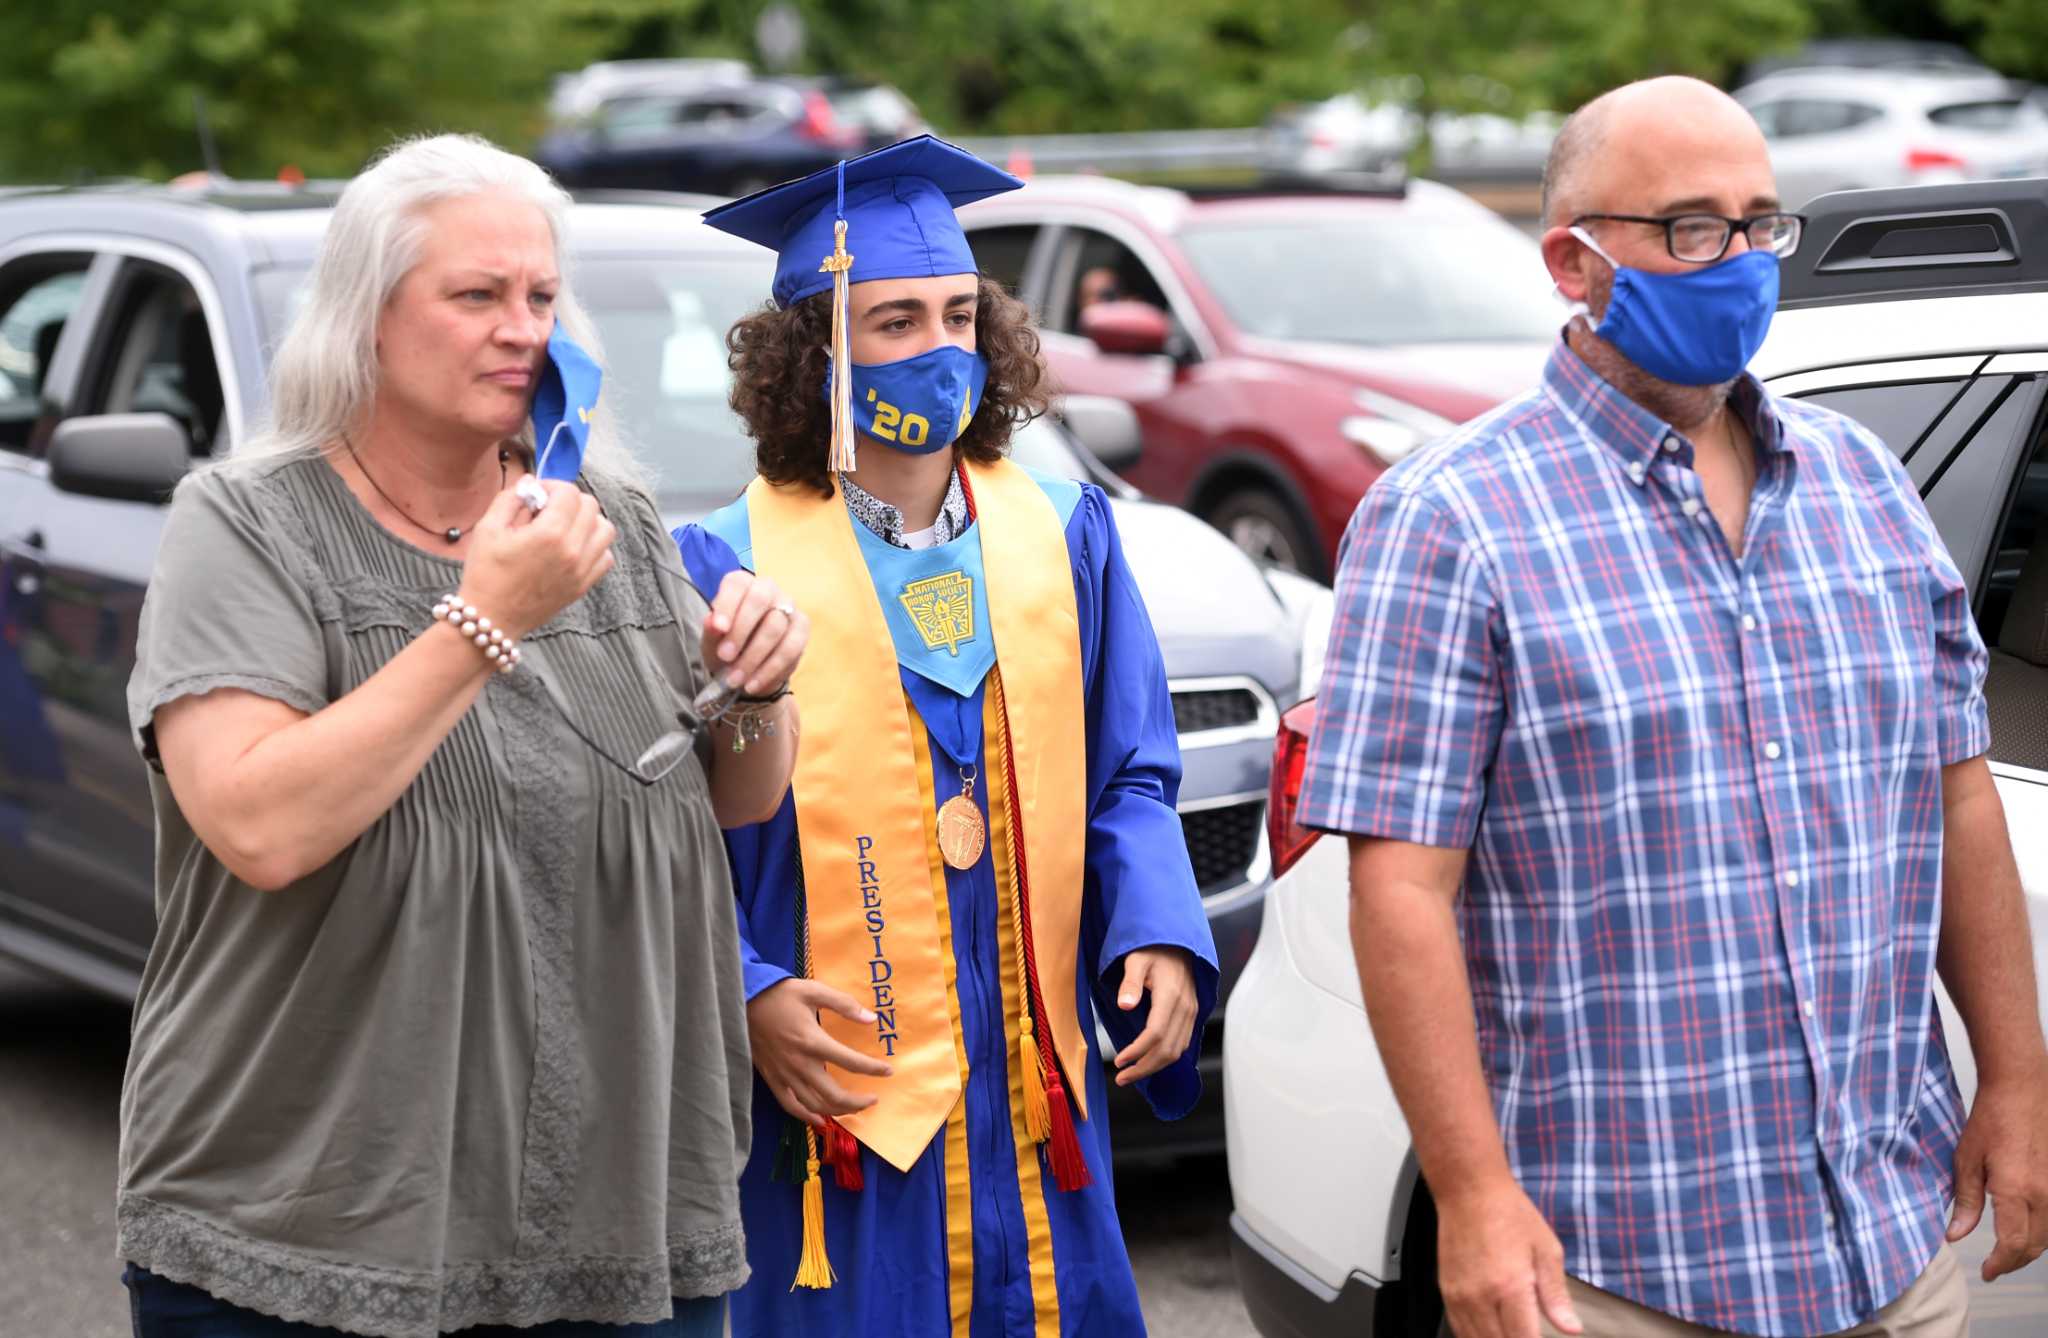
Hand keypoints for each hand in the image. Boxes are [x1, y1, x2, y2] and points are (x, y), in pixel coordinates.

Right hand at [459, 478, 614, 638]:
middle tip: (548, 509)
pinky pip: (605, 557)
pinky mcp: (583, 585)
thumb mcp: (487, 528)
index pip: (569, 493)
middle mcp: (573, 551)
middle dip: (570, 500)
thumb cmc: (485, 572)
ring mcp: (582, 570)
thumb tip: (531, 481)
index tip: (537, 494)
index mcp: (549, 534)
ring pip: (606, 530)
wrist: (490, 618)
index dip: (552, 486)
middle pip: (591, 506)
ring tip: (564, 526)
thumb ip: (511, 498)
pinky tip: (572, 547)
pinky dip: (595, 546)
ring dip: (588, 521)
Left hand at [702, 571, 807, 696]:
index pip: (736, 584)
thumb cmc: (726, 647)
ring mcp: (789, 607)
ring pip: (775, 627)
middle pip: (760, 600)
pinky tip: (753, 684)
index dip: (727, 604)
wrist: (747, 669)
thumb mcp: (712, 641)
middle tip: (725, 656)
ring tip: (735, 679)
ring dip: (753, 656)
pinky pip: (790, 648)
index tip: (718, 628)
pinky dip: (769, 669)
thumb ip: (711, 630)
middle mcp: (768, 589)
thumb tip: (713, 623)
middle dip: (741, 630)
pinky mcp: (802, 629)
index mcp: (742, 584)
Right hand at [748, 977, 892, 1127]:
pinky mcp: (773, 1080)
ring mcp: (785, 1075)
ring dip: (838, 1111)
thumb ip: (844, 1004)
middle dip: (858, 1102)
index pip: (850, 1062)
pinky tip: (821, 1121)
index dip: (873, 1069)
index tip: (888, 1071)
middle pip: (834, 1095)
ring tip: (854, 1108)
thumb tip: (871, 1019)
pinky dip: (808, 1117)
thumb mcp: (814, 990)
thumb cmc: (780, 995)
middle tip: (873, 1099)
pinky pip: (791, 1106)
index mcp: (813, 1041)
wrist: (743, 1002)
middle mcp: (800, 1064)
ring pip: (815, 1105)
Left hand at [1110, 946, 1198, 1085]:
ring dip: (1155, 1067)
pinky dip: (1167, 1057)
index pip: (1156, 1034)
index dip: (1137, 1052)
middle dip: (1144, 1068)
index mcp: (1171, 995)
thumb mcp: (1135, 959)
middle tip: (1122, 1078)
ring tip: (1132, 1074)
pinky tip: (1150, 1061)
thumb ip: (1130, 982)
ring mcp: (1192, 1012)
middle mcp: (1186, 1007)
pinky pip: (1183, 1043)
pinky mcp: (1193, 1015)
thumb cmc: (1152, 950)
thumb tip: (1125, 1005)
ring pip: (1177, 1051)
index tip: (1119, 1062)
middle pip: (1168, 1049)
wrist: (1178, 943)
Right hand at [1436, 1177, 1581, 1337]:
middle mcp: (1481, 1297)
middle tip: (1530, 1333)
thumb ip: (1556, 1295)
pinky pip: (1459, 1330)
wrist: (1468, 1189)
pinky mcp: (1446, 1292)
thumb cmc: (1510, 1213)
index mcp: (1511, 1287)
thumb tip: (1571, 1329)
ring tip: (1512, 1333)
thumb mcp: (1546, 1250)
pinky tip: (1489, 1335)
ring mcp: (1460, 1297)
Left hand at [1946, 1065, 2047, 1279]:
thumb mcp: (1967, 1158)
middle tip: (1995, 1266)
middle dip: (2014, 1261)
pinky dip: (2042, 1230)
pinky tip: (2026, 1228)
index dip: (2000, 1264)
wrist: (2022, 1088)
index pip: (2013, 1245)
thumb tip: (1955, 1234)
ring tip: (2007, 1252)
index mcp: (2016, 1191)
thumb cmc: (1991, 1118)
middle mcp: (2043, 1194)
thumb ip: (1965, 1200)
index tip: (1986, 1272)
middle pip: (2035, 1245)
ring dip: (2030, 1248)